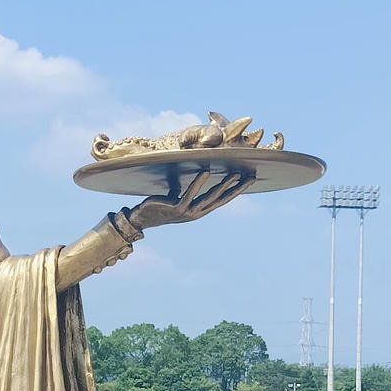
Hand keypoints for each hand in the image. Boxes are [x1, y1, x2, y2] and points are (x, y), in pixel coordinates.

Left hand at [129, 168, 249, 231]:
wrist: (140, 219)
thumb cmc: (157, 206)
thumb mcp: (175, 196)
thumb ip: (185, 188)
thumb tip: (193, 175)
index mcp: (198, 210)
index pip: (221, 199)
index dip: (236, 190)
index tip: (250, 178)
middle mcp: (195, 213)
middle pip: (220, 198)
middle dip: (236, 187)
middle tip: (251, 175)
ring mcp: (187, 212)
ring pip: (209, 197)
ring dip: (222, 184)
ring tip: (234, 173)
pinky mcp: (176, 208)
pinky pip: (189, 194)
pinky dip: (198, 183)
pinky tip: (206, 171)